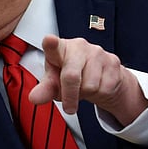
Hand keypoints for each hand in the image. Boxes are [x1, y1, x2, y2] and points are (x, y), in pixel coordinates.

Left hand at [27, 35, 147, 125]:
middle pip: (72, 76)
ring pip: (90, 86)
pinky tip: (97, 86)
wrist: (99, 76)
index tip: (49, 40)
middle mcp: (78, 46)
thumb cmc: (70, 75)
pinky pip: (105, 88)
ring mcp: (98, 52)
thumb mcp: (54, 83)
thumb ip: (44, 90)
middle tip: (69, 107)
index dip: (51, 43)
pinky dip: (99, 94)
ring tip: (83, 87)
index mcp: (59, 49)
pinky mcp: (113, 62)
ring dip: (85, 94)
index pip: (53, 45)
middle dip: (69, 95)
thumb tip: (34, 98)